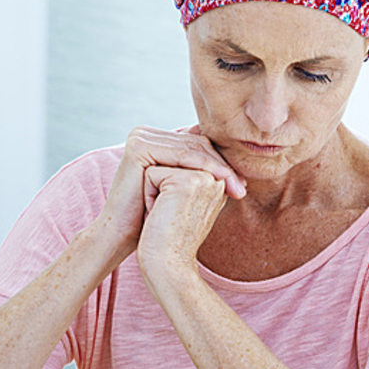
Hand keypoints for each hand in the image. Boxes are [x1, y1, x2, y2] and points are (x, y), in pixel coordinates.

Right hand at [96, 127, 243, 257]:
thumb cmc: (155, 217)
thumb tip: (239, 161)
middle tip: (243, 186)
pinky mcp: (139, 146)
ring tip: (236, 186)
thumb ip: (201, 170)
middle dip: (222, 165)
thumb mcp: (182, 189)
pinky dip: (204, 166)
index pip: (197, 143)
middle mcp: (146, 133)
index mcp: (155, 138)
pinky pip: (180, 154)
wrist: (124, 234)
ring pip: (191, 148)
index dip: (222, 162)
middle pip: (195, 143)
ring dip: (218, 166)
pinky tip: (220, 180)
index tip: (243, 183)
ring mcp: (140, 137)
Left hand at [137, 165, 227, 285]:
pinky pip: (151, 173)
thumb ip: (185, 178)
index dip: (165, 185)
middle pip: (170, 161)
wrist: (166, 264)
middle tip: (166, 215)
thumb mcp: (181, 203)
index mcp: (219, 183)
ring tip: (162, 213)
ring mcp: (205, 177)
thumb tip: (171, 159)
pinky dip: (147, 194)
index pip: (181, 162)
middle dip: (159, 185)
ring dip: (153, 189)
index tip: (172, 213)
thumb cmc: (168, 238)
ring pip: (161, 165)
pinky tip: (158, 215)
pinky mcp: (187, 180)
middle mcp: (217, 178)